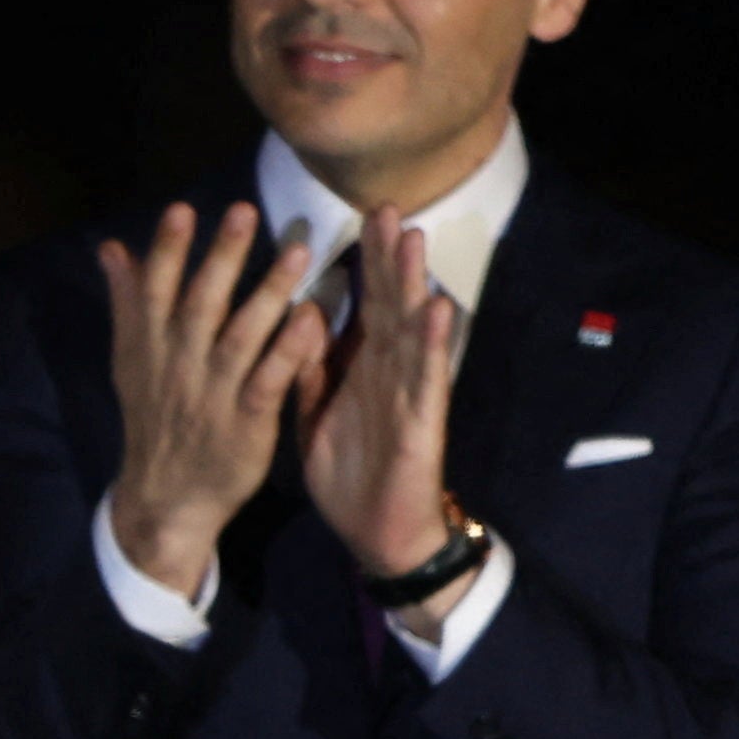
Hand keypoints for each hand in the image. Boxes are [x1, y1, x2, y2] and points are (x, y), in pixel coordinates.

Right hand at [98, 202, 328, 599]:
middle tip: (245, 212)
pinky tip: (311, 319)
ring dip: (268, 292)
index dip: (169, 251)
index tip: (183, 209)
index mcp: (150, 347)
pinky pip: (270, 380)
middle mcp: (179, 365)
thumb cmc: (156, 418)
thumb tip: (112, 247)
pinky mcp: (247, 423)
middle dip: (222, 259)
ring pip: (242, 337)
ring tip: (298, 251)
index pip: (155, 290)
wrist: (167, 496)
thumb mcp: (131, 361)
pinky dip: (290, 350)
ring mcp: (213, 394)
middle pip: (201, 305)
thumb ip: (129, 302)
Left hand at [297, 203, 463, 593]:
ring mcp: (409, 393)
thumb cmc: (350, 472)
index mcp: (361, 369)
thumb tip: (298, 316)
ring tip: (414, 240)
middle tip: (387, 206)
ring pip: (412, 330)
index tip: (359, 215)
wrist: (375, 532)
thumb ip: (308, 367)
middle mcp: (389, 372)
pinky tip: (439, 308)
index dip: (363, 263)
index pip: (364, 305)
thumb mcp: (314, 412)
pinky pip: (426, 378)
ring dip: (414, 285)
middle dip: (389, 258)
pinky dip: (432, 343)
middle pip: (391, 305)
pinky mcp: (421, 422)